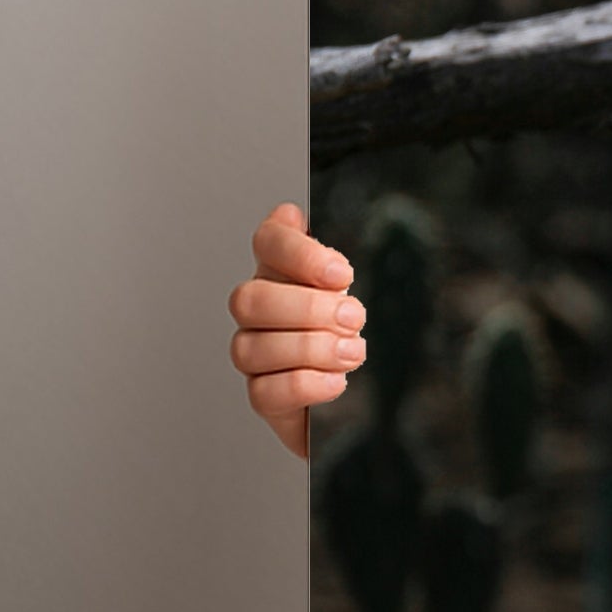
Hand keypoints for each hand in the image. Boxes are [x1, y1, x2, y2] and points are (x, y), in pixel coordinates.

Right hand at [227, 202, 363, 457]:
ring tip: (352, 352)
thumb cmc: (350, 332)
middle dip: (309, 309)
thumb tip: (291, 214)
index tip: (342, 274)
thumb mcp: (351, 289)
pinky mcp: (264, 396)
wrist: (360, 392)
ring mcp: (254, 355)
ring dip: (311, 348)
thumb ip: (323, 258)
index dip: (298, 253)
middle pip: (251, 299)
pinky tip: (337, 381)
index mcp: (281, 273)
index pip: (267, 242)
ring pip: (253, 347)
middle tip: (353, 317)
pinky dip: (306, 384)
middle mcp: (259, 312)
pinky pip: (264, 392)